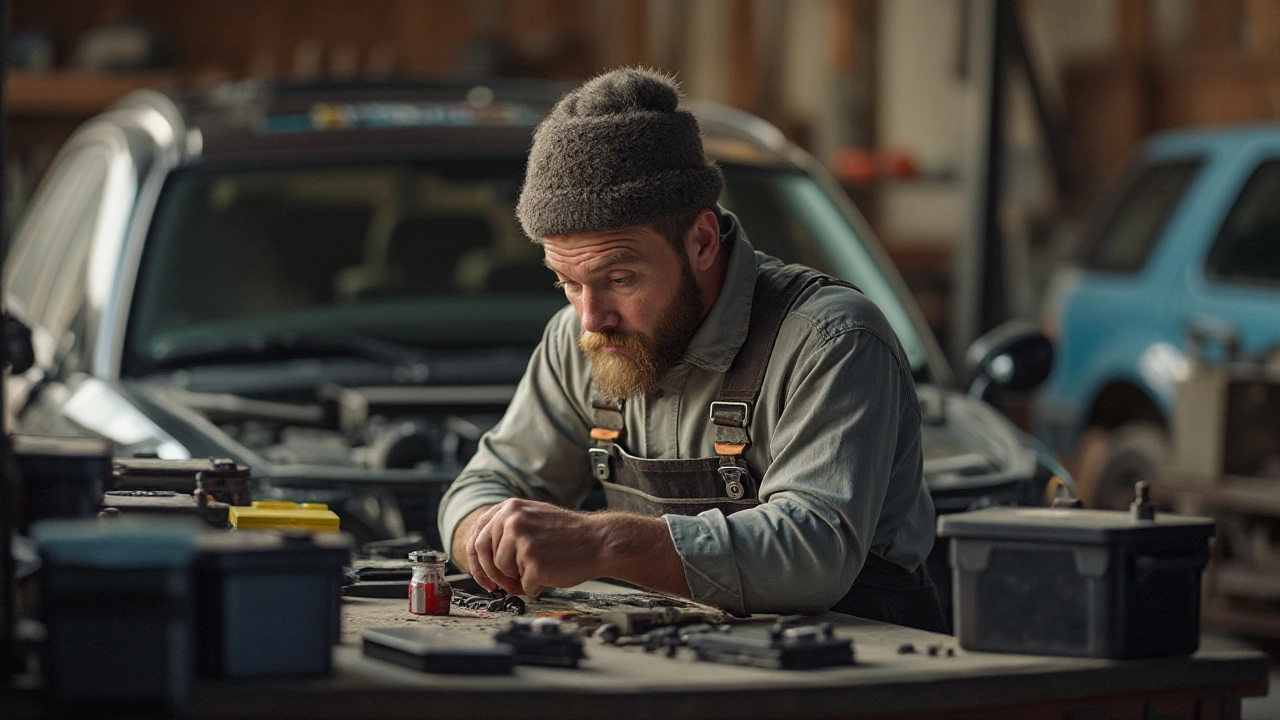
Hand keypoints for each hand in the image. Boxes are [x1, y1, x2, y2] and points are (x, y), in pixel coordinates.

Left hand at [464, 498, 603, 596]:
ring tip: (538, 571)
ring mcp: (523, 540)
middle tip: (502, 585)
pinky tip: (550, 575)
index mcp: (510, 508)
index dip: (475, 559)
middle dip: (491, 574)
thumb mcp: (533, 516)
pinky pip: (523, 585)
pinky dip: (535, 587)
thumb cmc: (568, 534)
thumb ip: (506, 530)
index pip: (477, 535)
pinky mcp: (534, 562)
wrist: (599, 540)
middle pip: (483, 555)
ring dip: (517, 579)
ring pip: (502, 572)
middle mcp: (513, 520)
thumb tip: (482, 560)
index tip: (481, 574)